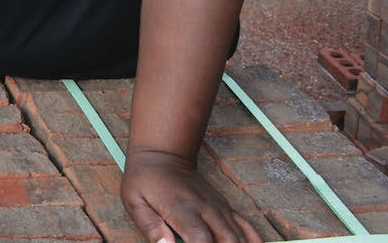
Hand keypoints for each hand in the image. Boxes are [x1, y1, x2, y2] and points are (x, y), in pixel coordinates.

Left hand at [121, 148, 262, 242]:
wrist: (162, 154)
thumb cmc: (144, 180)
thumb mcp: (135, 200)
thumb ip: (150, 225)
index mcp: (182, 209)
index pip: (201, 240)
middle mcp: (205, 208)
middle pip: (227, 242)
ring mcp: (217, 207)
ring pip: (239, 237)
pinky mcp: (223, 207)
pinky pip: (246, 226)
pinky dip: (253, 241)